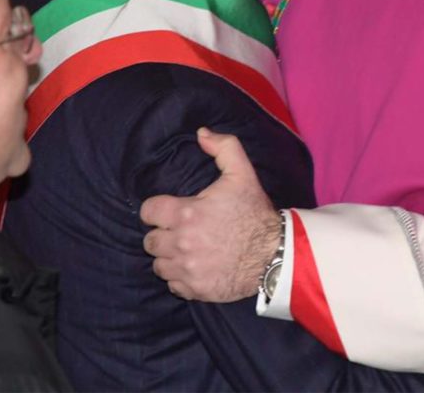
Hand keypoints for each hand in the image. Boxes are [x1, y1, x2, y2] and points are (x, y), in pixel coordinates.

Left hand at [139, 127, 282, 301]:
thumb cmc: (255, 213)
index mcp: (186, 214)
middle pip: (149, 241)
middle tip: (179, 231)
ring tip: (185, 250)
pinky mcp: (196, 290)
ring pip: (159, 265)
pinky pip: (173, 286)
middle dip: (162, 235)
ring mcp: (188, 270)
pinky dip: (180, 278)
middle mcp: (181, 244)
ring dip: (168, 258)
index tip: (169, 211)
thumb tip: (201, 133)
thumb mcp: (242, 173)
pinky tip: (194, 267)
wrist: (275, 254)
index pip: (148, 212)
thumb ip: (223, 147)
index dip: (157, 210)